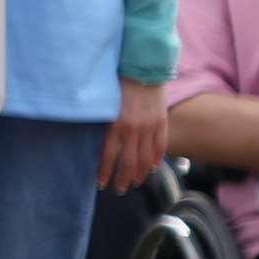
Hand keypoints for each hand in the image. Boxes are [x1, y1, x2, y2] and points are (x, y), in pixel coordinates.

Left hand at [102, 77, 168, 195]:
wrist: (141, 69)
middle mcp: (133, 128)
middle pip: (129, 162)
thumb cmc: (116, 86)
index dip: (105, 172)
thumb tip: (97, 144)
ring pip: (146, 158)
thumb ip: (103, 125)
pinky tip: (152, 168)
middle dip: (123, 178)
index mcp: (115, 124)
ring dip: (140, 174)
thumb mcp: (104, 106)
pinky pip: (160, 145)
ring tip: (134, 183)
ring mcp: (149, 126)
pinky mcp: (161, 122)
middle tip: (119, 189)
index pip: (109, 156)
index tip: (100, 184)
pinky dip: (156, 158)